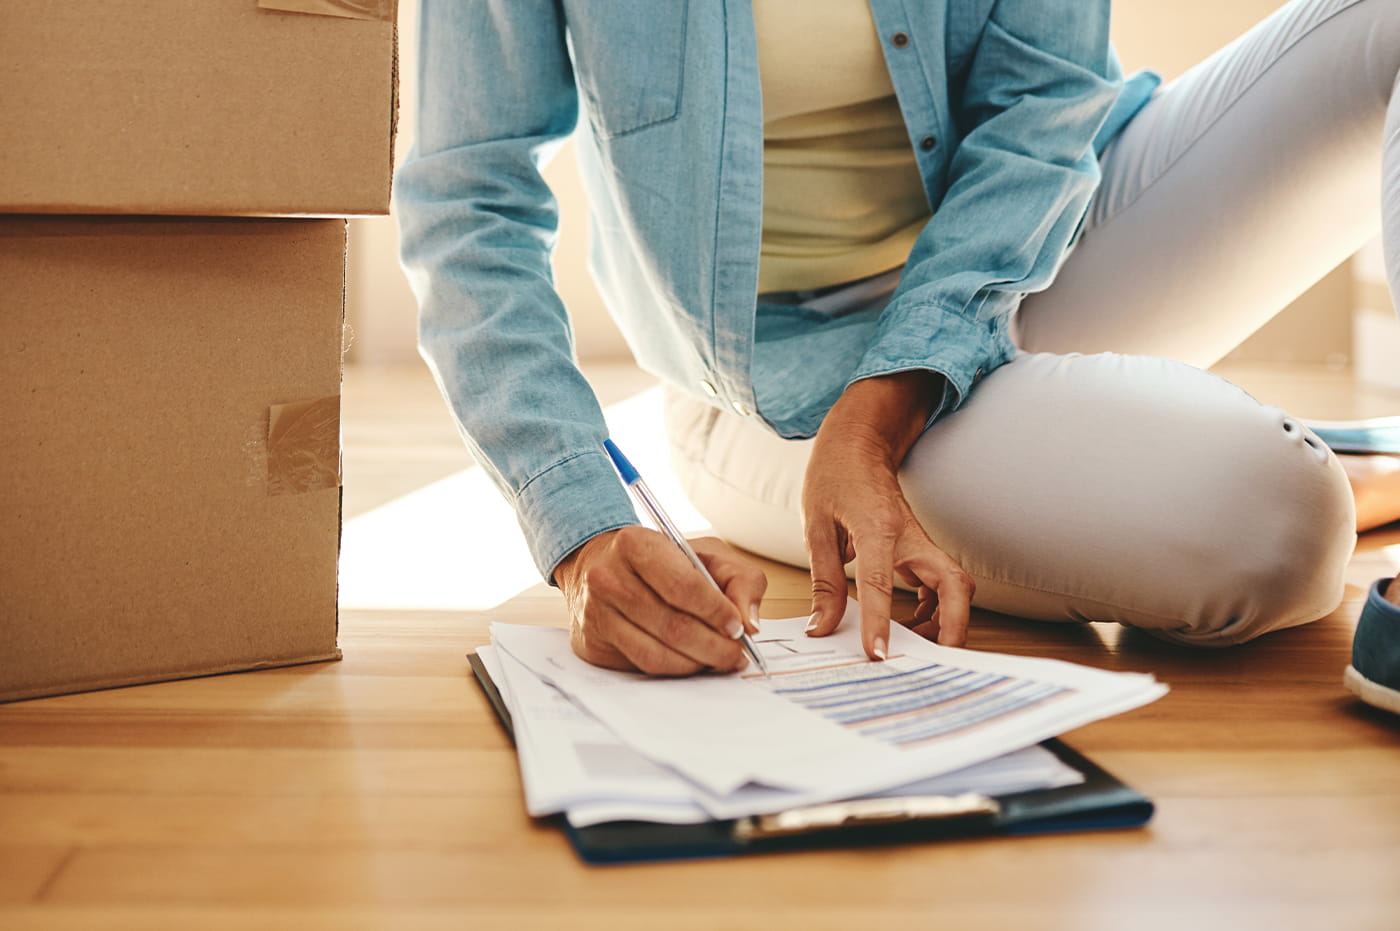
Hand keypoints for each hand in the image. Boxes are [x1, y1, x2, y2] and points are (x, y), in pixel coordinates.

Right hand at [555, 527, 766, 675]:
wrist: (605, 566)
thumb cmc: (663, 560)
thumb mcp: (709, 554)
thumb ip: (741, 581)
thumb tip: (750, 623)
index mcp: (635, 543)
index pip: (682, 586)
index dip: (716, 611)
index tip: (737, 627)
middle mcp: (607, 577)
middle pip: (671, 625)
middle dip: (713, 646)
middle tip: (736, 655)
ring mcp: (595, 613)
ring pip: (655, 653)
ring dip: (696, 663)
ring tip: (718, 659)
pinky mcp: (593, 644)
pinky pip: (641, 666)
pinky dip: (675, 669)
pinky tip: (691, 661)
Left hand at [802, 371, 974, 656]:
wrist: (858, 442)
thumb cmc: (834, 476)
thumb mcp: (817, 527)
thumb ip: (824, 582)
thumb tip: (822, 628)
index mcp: (877, 527)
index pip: (882, 583)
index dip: (881, 623)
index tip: (879, 655)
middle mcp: (910, 535)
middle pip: (955, 584)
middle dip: (954, 626)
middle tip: (934, 659)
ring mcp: (921, 541)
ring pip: (955, 587)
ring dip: (944, 621)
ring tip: (912, 644)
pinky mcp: (921, 547)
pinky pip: (941, 584)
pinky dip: (933, 609)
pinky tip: (909, 622)